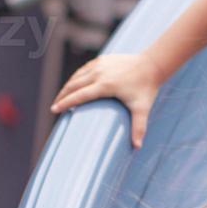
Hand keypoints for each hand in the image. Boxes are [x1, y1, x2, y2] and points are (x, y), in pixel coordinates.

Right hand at [49, 52, 163, 148]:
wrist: (152, 64)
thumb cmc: (146, 88)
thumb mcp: (142, 108)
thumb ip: (138, 127)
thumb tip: (137, 147)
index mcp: (105, 85)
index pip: (80, 95)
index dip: (65, 103)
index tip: (54, 109)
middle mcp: (99, 73)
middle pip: (73, 85)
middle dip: (62, 96)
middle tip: (54, 106)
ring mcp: (100, 65)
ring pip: (77, 76)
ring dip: (67, 86)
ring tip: (61, 97)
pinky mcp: (102, 60)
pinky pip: (84, 70)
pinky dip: (76, 78)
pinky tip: (73, 85)